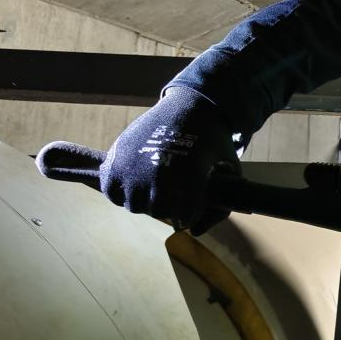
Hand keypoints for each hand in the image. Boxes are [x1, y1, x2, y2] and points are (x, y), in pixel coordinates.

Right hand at [100, 85, 238, 231]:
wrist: (188, 107)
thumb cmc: (211, 140)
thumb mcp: (229, 168)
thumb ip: (222, 205)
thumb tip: (195, 232)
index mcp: (188, 176)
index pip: (186, 216)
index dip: (190, 214)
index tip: (191, 206)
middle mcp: (159, 173)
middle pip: (157, 212)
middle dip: (168, 207)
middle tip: (173, 194)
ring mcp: (134, 166)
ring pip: (134, 205)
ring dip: (144, 201)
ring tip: (155, 188)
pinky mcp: (115, 159)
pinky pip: (112, 193)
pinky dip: (122, 192)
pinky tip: (135, 184)